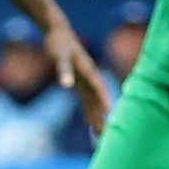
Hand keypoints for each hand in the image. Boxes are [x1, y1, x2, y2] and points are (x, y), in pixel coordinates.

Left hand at [42, 21, 113, 137]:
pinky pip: (87, 100)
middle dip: (103, 117)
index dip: (105, 104)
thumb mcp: (60, 56)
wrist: (58, 32)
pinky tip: (91, 122)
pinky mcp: (80, 81)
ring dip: (97, 117)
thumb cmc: (59, 44)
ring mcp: (86, 80)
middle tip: (106, 135)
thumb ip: (64, 70)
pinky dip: (89, 111)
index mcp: (89, 71)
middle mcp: (90, 77)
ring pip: (94, 102)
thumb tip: (67, 85)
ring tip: (101, 135)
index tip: (111, 119)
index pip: (100, 91)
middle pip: (99, 100)